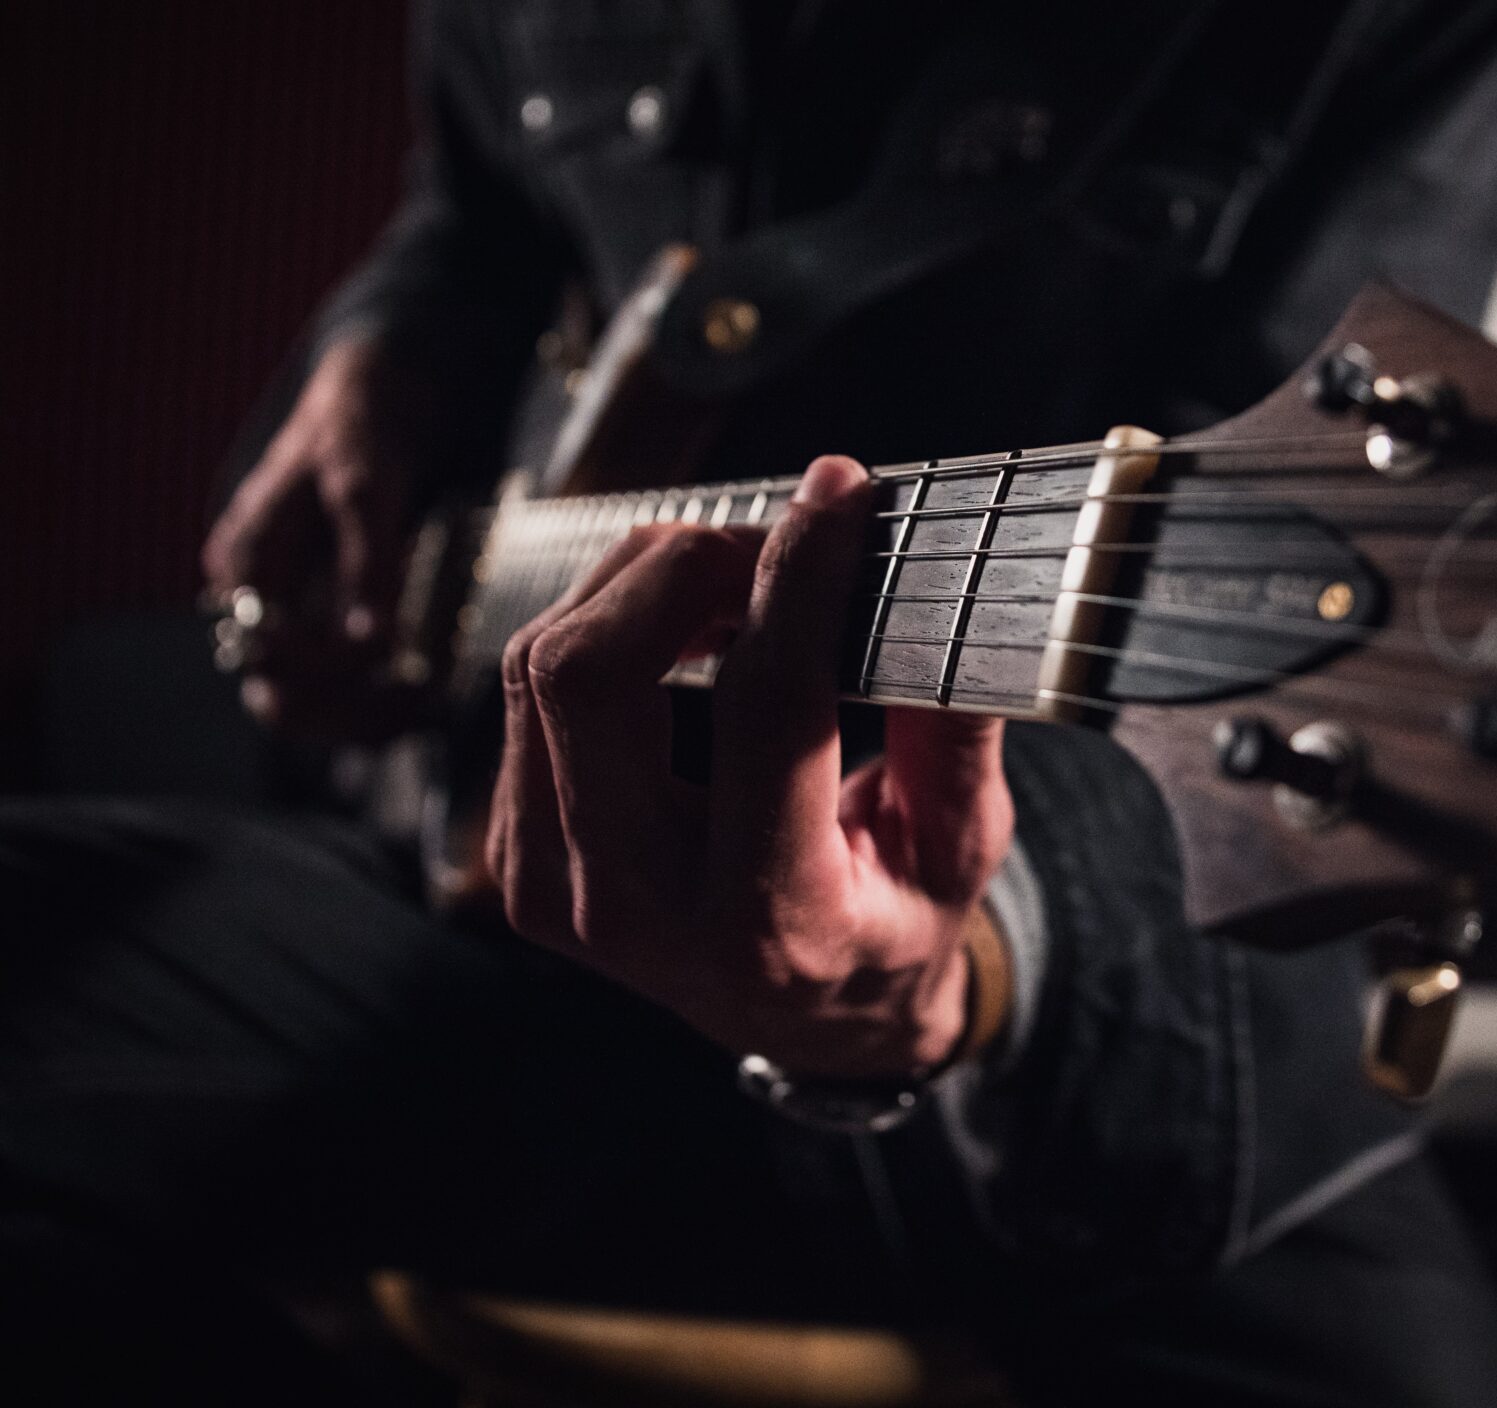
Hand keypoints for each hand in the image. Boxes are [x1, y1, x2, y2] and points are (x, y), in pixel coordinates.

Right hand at [201, 331, 428, 737]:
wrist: (372, 401)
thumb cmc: (359, 433)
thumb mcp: (364, 488)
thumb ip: (367, 564)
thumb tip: (373, 642)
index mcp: (246, 564)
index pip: (271, 655)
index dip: (333, 674)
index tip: (403, 667)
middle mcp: (256, 599)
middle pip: (280, 695)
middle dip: (348, 714)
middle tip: (424, 707)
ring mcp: (286, 613)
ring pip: (309, 702)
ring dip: (365, 718)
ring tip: (433, 707)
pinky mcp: (321, 620)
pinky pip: (338, 684)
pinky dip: (377, 700)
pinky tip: (428, 696)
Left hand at [485, 456, 1014, 1077]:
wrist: (807, 1022)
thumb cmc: (892, 922)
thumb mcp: (958, 847)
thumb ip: (949, 732)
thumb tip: (933, 593)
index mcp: (771, 921)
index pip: (767, 710)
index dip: (801, 580)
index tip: (838, 494)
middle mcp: (637, 911)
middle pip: (588, 676)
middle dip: (682, 568)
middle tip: (771, 546)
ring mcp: (556, 886)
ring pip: (542, 664)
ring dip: (640, 585)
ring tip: (736, 581)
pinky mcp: (518, 852)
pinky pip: (529, 692)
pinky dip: (603, 624)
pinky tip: (682, 626)